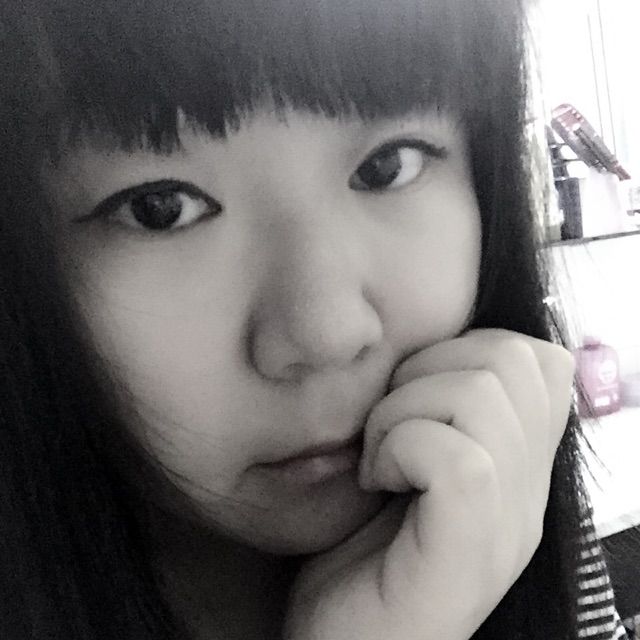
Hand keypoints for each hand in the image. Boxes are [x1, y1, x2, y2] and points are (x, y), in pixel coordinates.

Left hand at [283, 329, 574, 639]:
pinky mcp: (469, 558)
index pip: (538, 358)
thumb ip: (430, 406)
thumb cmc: (355, 538)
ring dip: (402, 410)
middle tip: (386, 424)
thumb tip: (426, 346)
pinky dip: (399, 448)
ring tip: (378, 456)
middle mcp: (528, 493)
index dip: (466, 348)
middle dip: (426, 370)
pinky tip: (376, 481)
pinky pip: (460, 459)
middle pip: (511, 359)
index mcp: (516, 463)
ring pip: (482, 396)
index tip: (415, 393)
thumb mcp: (402, 456)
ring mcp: (507, 527)